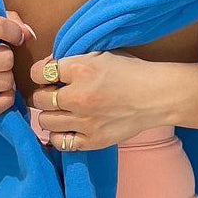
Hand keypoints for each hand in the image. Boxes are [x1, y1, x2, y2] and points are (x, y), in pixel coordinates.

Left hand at [29, 49, 164, 150]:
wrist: (157, 96)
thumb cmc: (131, 72)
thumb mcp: (100, 54)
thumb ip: (73, 60)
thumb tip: (49, 68)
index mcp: (81, 69)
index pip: (39, 72)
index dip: (41, 72)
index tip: (49, 75)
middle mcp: (79, 96)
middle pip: (39, 99)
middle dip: (45, 94)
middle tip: (57, 93)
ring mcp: (85, 121)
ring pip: (45, 121)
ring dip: (50, 114)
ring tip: (63, 110)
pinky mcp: (93, 140)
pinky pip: (60, 142)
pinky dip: (59, 135)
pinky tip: (68, 127)